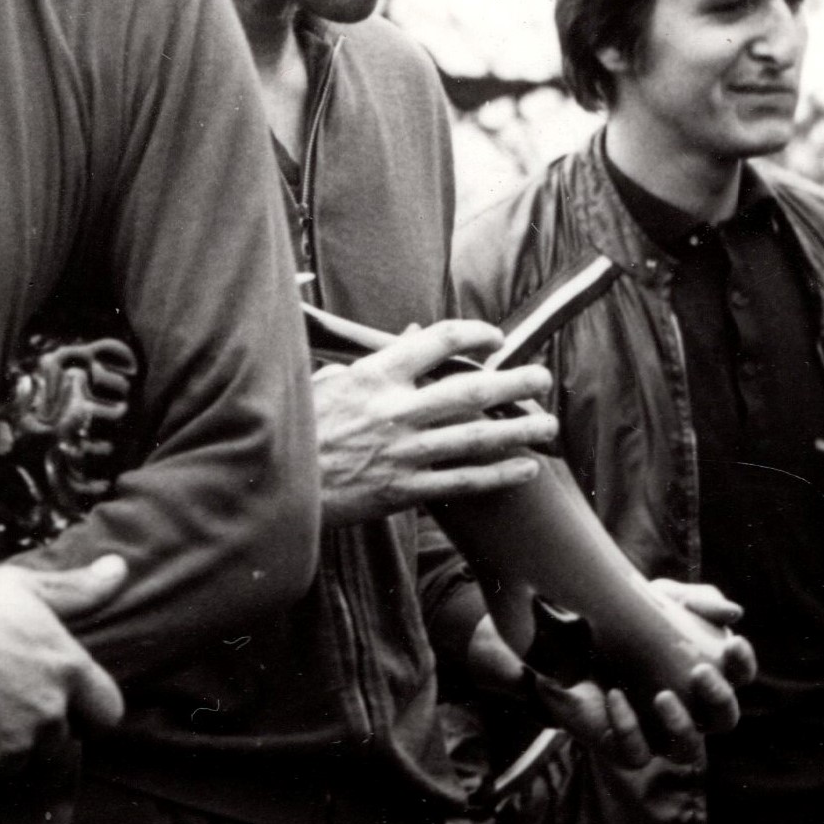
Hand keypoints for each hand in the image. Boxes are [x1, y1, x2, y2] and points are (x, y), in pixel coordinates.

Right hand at [0, 554, 127, 781]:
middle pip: (62, 735)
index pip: (108, 708)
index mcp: (67, 670)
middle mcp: (50, 714)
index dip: (87, 703)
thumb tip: (120, 568)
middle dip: (41, 722)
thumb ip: (75, 588)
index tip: (59, 689)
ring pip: (24, 758)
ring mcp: (15, 747)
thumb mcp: (18, 586)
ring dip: (6, 743)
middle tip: (3, 695)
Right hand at [312, 321, 555, 526]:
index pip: (436, 340)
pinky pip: (463, 481)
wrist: (274, 483)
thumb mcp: (328, 380)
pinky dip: (499, 475)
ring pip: (477, 437)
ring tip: (550, 426)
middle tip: (543, 378)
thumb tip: (411, 333)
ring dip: (520, 430)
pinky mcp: (403, 490)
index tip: (495, 338)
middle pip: (471, 389)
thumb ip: (375, 359)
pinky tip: (527, 469)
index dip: (474, 334)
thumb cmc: (298, 426)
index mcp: (375, 375)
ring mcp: (403, 452)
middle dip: (515, 381)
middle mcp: (395, 409)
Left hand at [465, 577, 752, 763]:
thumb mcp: (660, 597)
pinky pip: (635, 753)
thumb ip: (698, 600)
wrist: (568, 634)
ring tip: (662, 695)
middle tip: (699, 672)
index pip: (739, 677)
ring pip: (688, 750)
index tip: (732, 642)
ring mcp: (659, 733)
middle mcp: (690, 712)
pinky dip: (628, 727)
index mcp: (706, 677)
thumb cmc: (626, 617)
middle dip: (718, 699)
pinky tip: (615, 695)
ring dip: (682, 726)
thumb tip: (735, 614)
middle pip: (724, 720)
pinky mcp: (624, 746)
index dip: (743, 663)